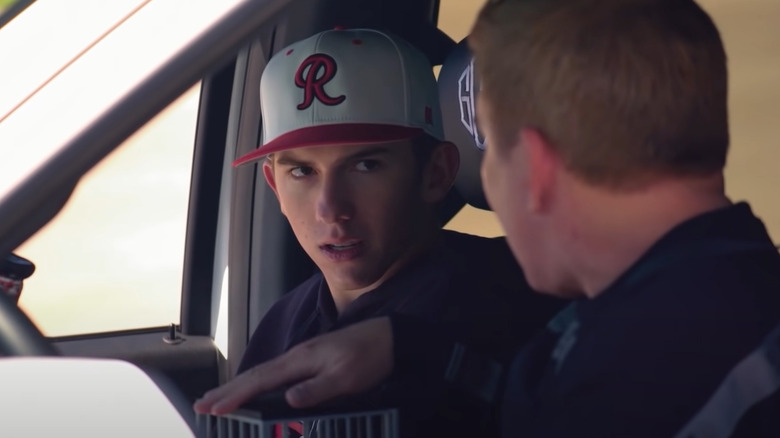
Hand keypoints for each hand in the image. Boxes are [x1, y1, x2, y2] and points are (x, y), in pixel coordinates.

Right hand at [193, 316, 393, 414]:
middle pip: (255, 374)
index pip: (261, 379)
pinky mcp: (309, 360)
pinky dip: (256, 382)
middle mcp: (297, 356)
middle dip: (227, 390)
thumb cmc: (370, 356)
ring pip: (262, 373)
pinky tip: (253, 389)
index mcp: (301, 359)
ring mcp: (302, 356)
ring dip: (238, 386)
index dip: (236, 395)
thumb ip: (317, 389)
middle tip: (202, 405)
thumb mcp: (347, 378)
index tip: (215, 408)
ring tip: (218, 399)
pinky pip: (274, 373)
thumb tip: (287, 400)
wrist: (389, 337)